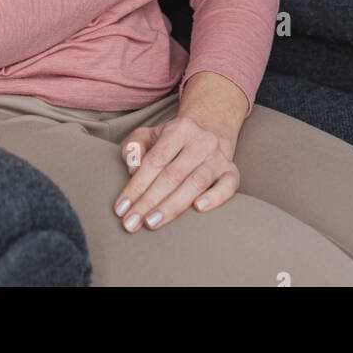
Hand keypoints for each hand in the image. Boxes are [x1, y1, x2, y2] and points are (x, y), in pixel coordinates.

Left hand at [112, 116, 239, 232]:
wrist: (208, 134)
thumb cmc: (171, 143)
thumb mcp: (149, 136)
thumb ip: (134, 147)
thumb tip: (133, 169)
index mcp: (180, 128)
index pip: (154, 161)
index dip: (136, 186)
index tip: (121, 209)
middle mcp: (201, 140)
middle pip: (172, 174)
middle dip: (149, 202)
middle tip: (132, 224)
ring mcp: (218, 156)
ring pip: (195, 183)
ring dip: (172, 206)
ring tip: (152, 223)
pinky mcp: (231, 171)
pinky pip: (227, 186)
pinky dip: (215, 197)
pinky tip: (198, 209)